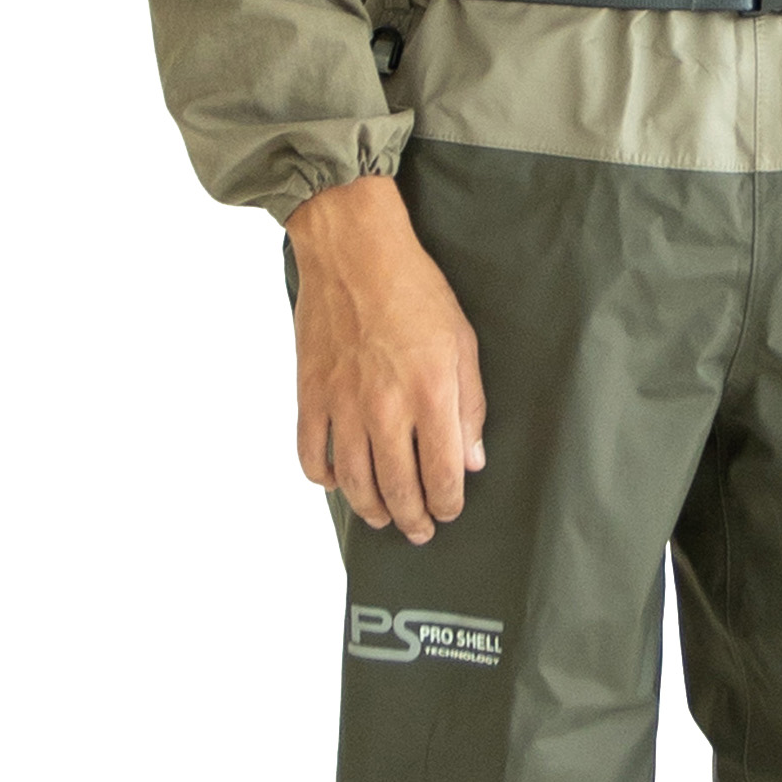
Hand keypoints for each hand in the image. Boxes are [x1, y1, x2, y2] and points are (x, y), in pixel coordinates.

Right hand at [289, 173, 486, 539]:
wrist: (354, 251)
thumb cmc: (415, 291)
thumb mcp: (463, 343)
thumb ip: (470, 406)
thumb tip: (471, 460)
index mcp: (431, 395)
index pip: (441, 475)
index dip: (447, 503)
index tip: (449, 510)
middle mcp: (385, 408)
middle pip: (397, 488)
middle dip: (412, 518)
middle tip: (419, 530)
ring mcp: (342, 404)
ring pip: (353, 481)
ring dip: (370, 508)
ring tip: (382, 517)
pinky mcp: (310, 394)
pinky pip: (310, 454)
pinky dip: (323, 476)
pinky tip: (337, 481)